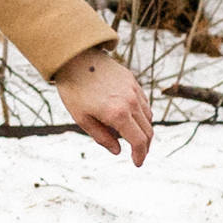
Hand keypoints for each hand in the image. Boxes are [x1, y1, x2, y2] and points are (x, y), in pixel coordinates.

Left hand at [55, 45, 152, 164]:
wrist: (74, 58)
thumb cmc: (74, 90)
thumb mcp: (82, 118)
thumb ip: (101, 137)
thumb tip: (118, 151)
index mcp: (118, 114)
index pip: (138, 141)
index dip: (140, 155)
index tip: (137, 163)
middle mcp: (131, 102)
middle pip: (148, 131)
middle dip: (144, 146)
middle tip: (137, 154)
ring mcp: (134, 90)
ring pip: (148, 117)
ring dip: (144, 130)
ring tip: (131, 136)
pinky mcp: (133, 81)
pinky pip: (144, 103)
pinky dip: (142, 115)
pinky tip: (130, 118)